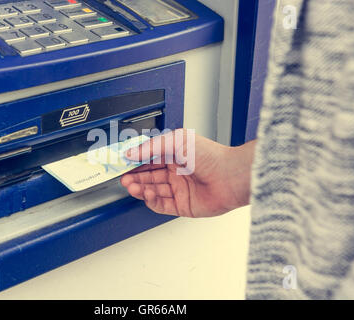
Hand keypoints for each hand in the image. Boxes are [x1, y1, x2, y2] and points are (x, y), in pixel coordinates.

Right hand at [120, 129, 255, 217]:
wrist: (231, 176)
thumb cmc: (211, 156)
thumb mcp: (177, 141)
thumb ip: (151, 147)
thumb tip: (131, 153)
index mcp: (175, 155)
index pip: (149, 160)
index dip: (135, 162)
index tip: (122, 164)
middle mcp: (177, 172)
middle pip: (149, 176)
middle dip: (135, 177)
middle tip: (123, 178)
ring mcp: (180, 189)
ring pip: (153, 191)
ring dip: (141, 188)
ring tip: (131, 186)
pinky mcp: (183, 205)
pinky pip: (162, 204)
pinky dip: (151, 200)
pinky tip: (146, 194)